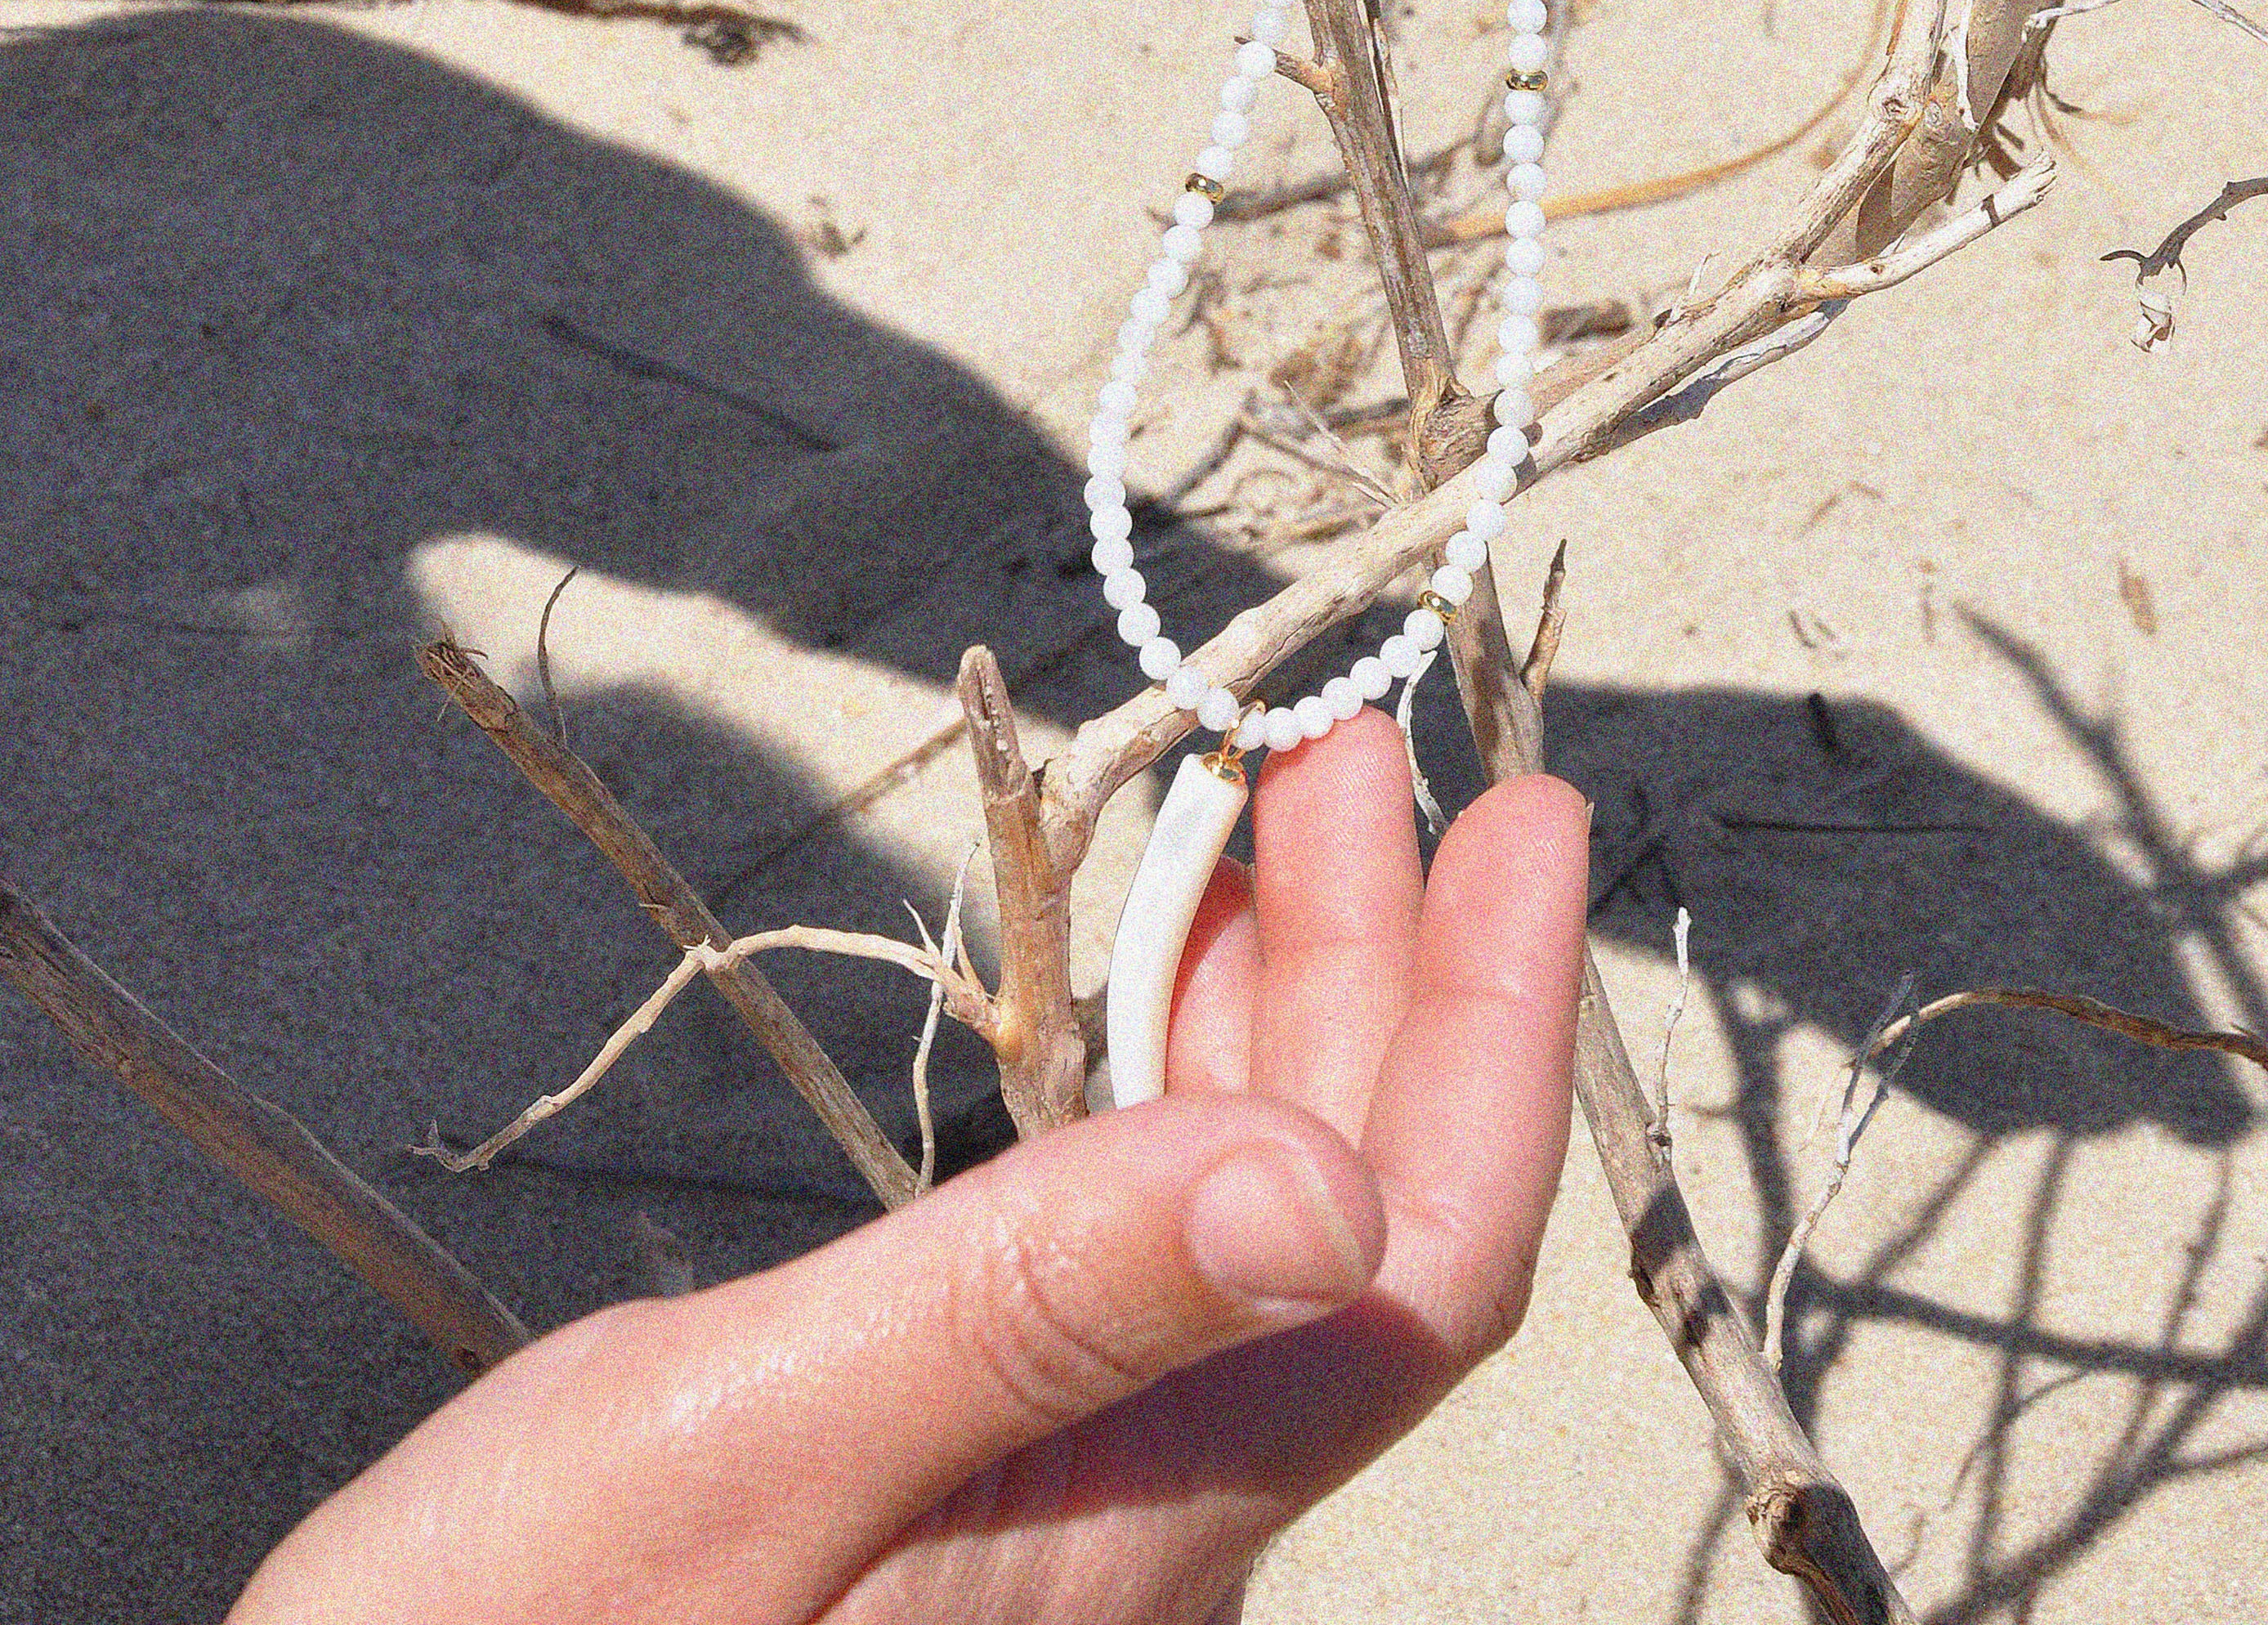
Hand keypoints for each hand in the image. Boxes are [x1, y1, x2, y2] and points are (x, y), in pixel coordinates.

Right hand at [229, 727, 1585, 1624]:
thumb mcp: (741, 1447)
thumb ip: (1025, 1304)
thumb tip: (1324, 1187)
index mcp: (1135, 1510)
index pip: (1422, 1261)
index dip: (1500, 1029)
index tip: (1527, 816)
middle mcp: (1146, 1527)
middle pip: (1354, 1219)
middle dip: (1385, 960)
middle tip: (1351, 741)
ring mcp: (1067, 1526)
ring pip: (1249, 1236)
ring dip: (1274, 1008)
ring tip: (1256, 808)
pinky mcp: (977, 1514)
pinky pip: (1139, 1269)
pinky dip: (1155, 1094)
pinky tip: (1111, 1015)